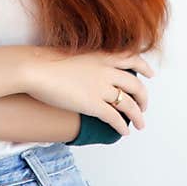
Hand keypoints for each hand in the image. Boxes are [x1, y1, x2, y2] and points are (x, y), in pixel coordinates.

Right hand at [22, 47, 154, 136]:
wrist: (35, 68)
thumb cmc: (44, 60)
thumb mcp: (70, 53)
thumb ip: (82, 61)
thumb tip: (80, 68)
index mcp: (101, 55)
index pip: (132, 59)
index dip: (144, 67)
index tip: (151, 74)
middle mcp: (106, 71)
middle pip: (135, 85)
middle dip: (143, 98)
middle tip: (144, 106)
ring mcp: (101, 88)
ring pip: (129, 104)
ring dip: (138, 116)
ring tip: (140, 124)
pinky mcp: (94, 105)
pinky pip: (115, 118)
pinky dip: (123, 126)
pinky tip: (125, 132)